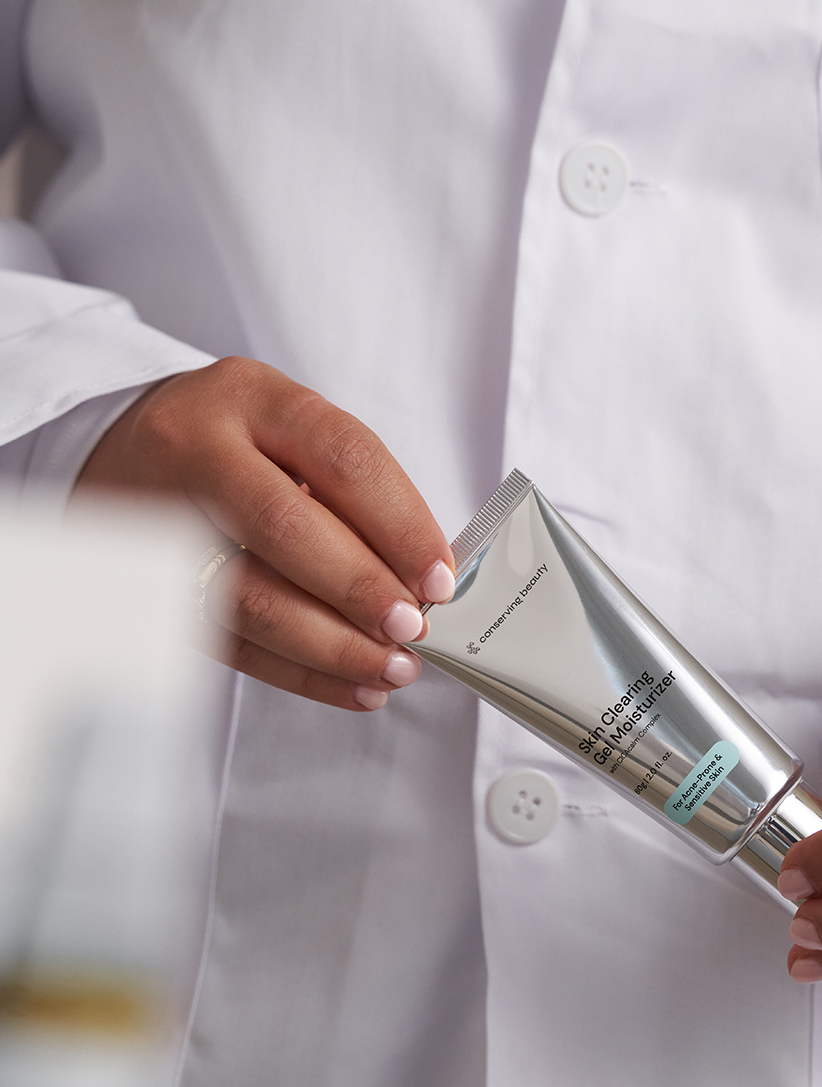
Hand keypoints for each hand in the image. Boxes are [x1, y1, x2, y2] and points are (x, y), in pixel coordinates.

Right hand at [74, 358, 456, 711]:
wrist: (117, 455)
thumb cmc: (235, 450)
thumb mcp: (288, 436)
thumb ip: (351, 495)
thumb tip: (426, 582)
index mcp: (253, 398)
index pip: (343, 457)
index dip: (402, 524)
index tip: (441, 580)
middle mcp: (197, 448)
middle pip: (286, 526)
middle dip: (362, 588)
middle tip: (414, 630)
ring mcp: (160, 519)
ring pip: (250, 596)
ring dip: (335, 646)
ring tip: (393, 669)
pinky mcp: (147, 587)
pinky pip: (231, 642)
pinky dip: (301, 674)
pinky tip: (354, 687)